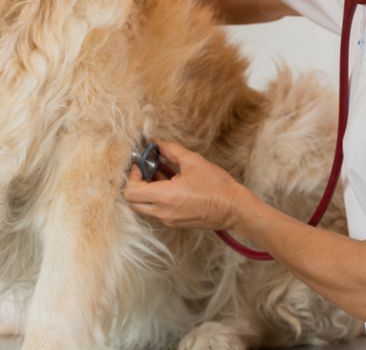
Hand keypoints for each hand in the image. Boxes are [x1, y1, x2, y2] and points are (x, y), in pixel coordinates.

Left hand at [123, 139, 246, 230]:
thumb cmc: (216, 186)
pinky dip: (155, 199)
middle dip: (135, 184)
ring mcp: (168, 220)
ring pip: (143, 208)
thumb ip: (170, 150)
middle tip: (146, 170)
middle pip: (132, 202)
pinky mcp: (175, 223)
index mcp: (164, 197)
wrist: (234, 208)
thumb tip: (156, 142)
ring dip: (145, 192)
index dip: (132, 176)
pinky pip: (156, 211)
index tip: (141, 164)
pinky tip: (170, 185)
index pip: (131, 191)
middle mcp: (162, 212)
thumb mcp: (193, 161)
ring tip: (160, 175)